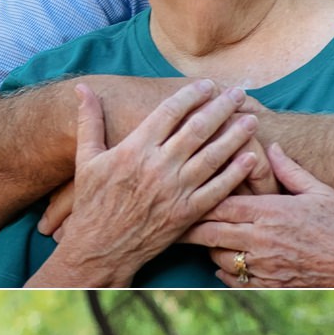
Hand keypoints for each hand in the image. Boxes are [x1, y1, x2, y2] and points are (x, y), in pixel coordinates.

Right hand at [35, 70, 271, 283]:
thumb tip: (82, 88)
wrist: (100, 250)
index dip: (192, 95)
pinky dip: (235, 174)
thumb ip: (89, 121)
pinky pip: (216, 190)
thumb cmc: (92, 204)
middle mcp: (158, 167)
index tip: (208, 85)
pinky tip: (250, 158)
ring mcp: (174, 191)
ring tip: (251, 120)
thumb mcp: (86, 159)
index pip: (170, 111)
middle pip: (198, 128)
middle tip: (239, 93)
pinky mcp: (186, 214)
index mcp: (135, 148)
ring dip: (234, 136)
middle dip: (221, 107)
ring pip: (212, 156)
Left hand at [196, 144, 333, 287]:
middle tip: (172, 221)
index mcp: (271, 212)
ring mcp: (265, 268)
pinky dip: (225, 273)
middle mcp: (263, 241)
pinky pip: (236, 282)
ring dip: (210, 250)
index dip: (199, 197)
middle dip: (190, 227)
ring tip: (202, 241)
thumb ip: (290, 171)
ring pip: (220, 259)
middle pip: (212, 232)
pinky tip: (223, 265)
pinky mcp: (272, 287)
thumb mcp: (320, 192)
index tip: (183, 191)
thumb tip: (271, 147)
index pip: (222, 203)